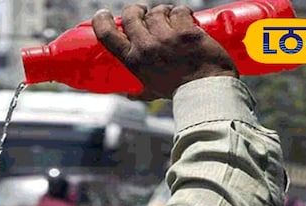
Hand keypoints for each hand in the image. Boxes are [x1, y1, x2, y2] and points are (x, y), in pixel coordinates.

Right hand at [92, 4, 237, 99]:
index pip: (107, 35)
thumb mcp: (153, 91)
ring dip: (163, 11)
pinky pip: (179, 11)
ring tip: (170, 18)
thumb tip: (130, 96)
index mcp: (134, 61)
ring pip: (157, 11)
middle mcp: (146, 47)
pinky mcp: (186, 31)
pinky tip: (187, 17)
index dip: (101, 21)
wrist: (204, 92)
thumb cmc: (178, 92)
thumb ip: (140, 92)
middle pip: (131, 15)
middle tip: (143, 12)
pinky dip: (182, 12)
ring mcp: (166, 38)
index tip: (103, 14)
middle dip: (136, 9)